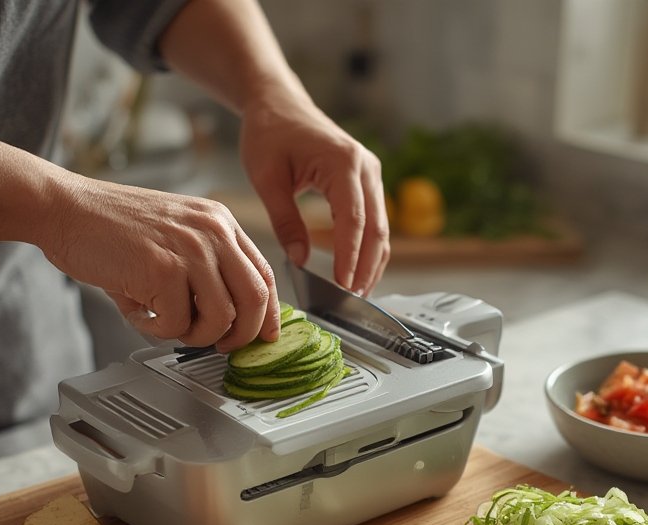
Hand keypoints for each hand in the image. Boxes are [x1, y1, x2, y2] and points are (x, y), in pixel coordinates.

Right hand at [42, 176, 280, 349]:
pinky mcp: (163, 269)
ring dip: (195, 335)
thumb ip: (206, 270)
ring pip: (221, 318)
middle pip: (255, 300)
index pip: (264, 274)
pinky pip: (178, 323)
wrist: (65, 208)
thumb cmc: (112, 227)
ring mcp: (190, 248)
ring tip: (168, 323)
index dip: (269, 314)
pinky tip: (139, 311)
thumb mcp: (174, 235)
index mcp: (219, 221)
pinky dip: (157, 329)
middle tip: (221, 346)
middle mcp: (212, 231)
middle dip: (241, 336)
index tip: (265, 336)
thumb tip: (230, 322)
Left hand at [239, 90, 389, 294]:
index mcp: (342, 162)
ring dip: (372, 262)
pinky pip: (375, 220)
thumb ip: (285, 220)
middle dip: (366, 267)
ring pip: (381, 228)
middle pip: (376, 228)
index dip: (349, 256)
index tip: (342, 285)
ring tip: (357, 291)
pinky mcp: (367, 181)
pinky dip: (369, 248)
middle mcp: (365, 167)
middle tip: (352, 298)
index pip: (353, 220)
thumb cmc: (269, 133)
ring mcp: (371, 174)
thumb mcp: (267, 178)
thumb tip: (299, 260)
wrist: (279, 103)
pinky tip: (358, 270)